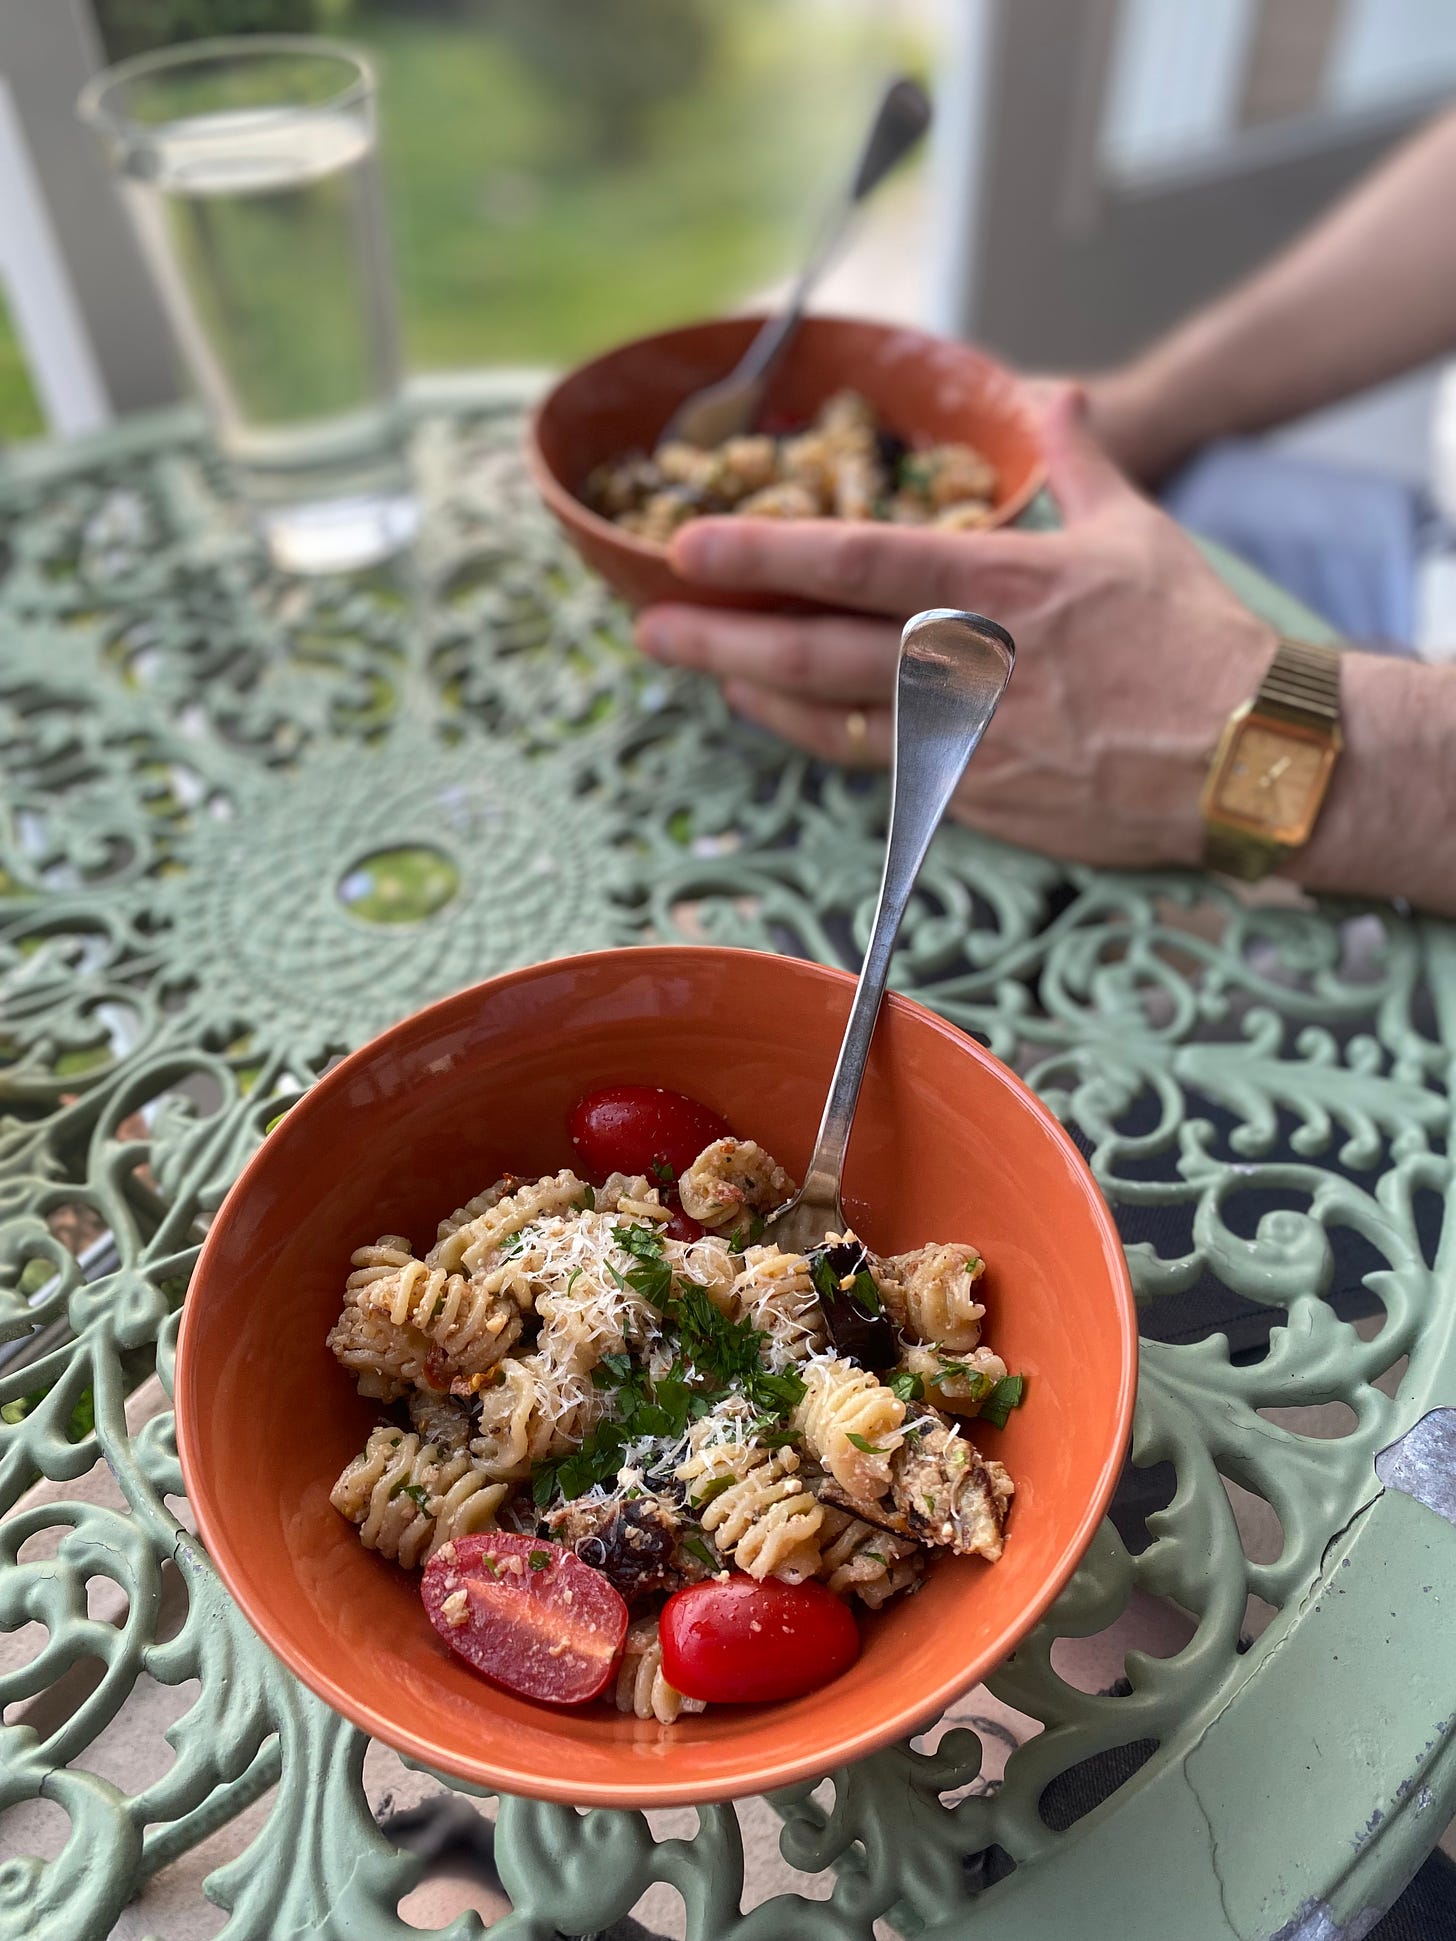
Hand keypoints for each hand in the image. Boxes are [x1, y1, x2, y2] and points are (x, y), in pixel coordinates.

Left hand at [634, 387, 1274, 871]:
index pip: (859, 561)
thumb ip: (1079, 458)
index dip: (765, 553)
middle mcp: (968, 665)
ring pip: (832, 719)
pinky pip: (880, 767)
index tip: (690, 546)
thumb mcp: (1135, 530)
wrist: (1246, 761)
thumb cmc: (1193, 639)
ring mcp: (964, 741)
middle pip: (817, 651)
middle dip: (721, 637)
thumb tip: (1051, 395)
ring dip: (758, 692)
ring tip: (703, 668)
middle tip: (650, 626)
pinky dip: (825, 736)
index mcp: (1000, 585)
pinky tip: (783, 713)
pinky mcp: (972, 800)